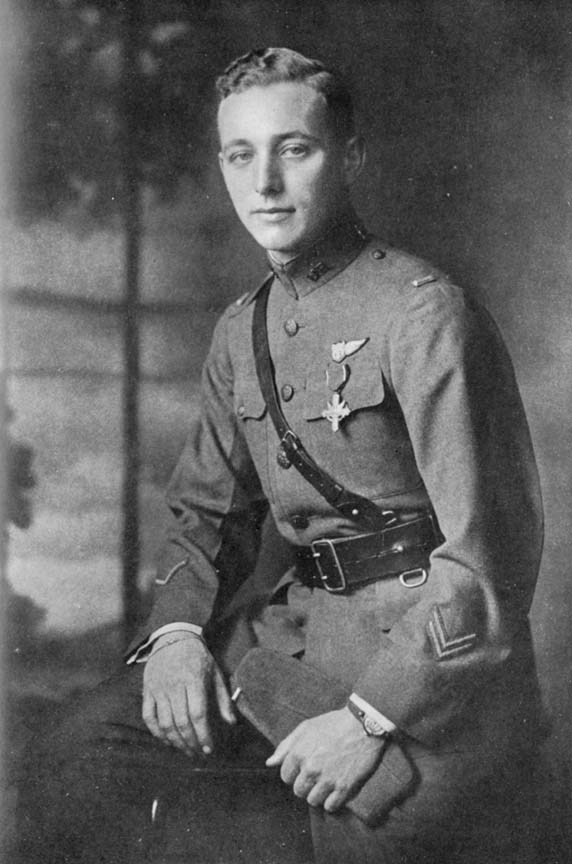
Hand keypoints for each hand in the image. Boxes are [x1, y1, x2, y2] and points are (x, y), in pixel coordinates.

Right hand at [142, 635, 235, 756]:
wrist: (173, 636)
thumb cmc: (197, 656)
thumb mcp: (215, 672)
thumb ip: (223, 698)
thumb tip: (231, 722)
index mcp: (193, 680)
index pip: (198, 714)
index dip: (203, 735)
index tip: (209, 749)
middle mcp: (174, 685)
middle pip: (181, 722)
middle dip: (191, 743)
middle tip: (198, 754)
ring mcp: (158, 688)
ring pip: (164, 723)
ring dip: (175, 741)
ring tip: (185, 750)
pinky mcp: (147, 690)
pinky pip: (148, 716)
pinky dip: (156, 732)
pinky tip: (167, 740)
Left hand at [266, 707, 385, 812]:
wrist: (364, 724)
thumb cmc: (334, 724)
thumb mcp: (306, 728)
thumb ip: (286, 746)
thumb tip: (270, 763)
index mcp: (298, 753)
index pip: (286, 777)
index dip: (296, 772)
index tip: (307, 766)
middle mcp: (310, 768)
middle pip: (299, 791)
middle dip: (307, 784)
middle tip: (320, 773)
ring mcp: (327, 779)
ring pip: (313, 801)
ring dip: (320, 794)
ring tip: (329, 780)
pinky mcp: (345, 787)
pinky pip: (330, 807)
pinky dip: (333, 801)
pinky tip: (338, 788)